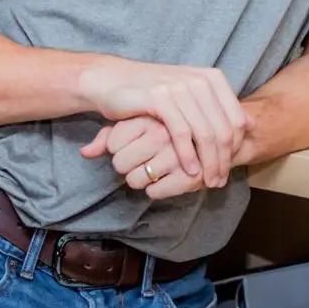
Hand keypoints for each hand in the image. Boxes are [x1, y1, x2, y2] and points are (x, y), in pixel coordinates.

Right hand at [77, 59, 248, 188]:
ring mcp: (180, 87)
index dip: (237, 147)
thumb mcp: (190, 95)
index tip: (230, 167)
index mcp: (211, 78)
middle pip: (223, 128)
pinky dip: (188, 156)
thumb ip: (218, 108)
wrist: (112, 80)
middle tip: (219, 181)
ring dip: (209, 162)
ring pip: (205, 133)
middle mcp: (199, 80)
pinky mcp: (160, 98)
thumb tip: (251, 123)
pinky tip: (189, 172)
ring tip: (208, 181)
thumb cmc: (152, 93)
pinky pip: (182, 133)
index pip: (236, 118)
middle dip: (224, 160)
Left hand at [83, 116, 210, 199]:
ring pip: (135, 179)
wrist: (224, 135)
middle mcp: (163, 133)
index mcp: (151, 115)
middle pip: (119, 163)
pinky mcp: (191, 175)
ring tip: (153, 171)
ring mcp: (178, 154)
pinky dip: (155, 190)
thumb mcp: (141, 122)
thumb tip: (85, 152)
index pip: (113, 141)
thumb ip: (111, 134)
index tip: (130, 146)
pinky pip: (154, 192)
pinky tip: (165, 180)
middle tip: (140, 162)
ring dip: (139, 180)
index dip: (116, 149)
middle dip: (125, 167)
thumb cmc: (173, 130)